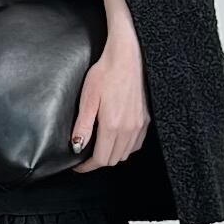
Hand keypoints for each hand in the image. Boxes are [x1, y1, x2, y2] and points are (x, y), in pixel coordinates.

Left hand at [71, 35, 149, 171]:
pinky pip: (136, 143)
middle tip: (86, 156)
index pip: (101, 159)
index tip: (78, 166)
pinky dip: (126, 147)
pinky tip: (117, 139)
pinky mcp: (146, 119)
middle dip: (98, 162)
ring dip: (112, 155)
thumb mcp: (88, 99)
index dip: (87, 167)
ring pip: (126, 154)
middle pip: (114, 159)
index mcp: (112, 126)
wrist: (127, 57)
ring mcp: (139, 125)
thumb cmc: (105, 73)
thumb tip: (77, 147)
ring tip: (99, 147)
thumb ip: (82, 126)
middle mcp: (129, 129)